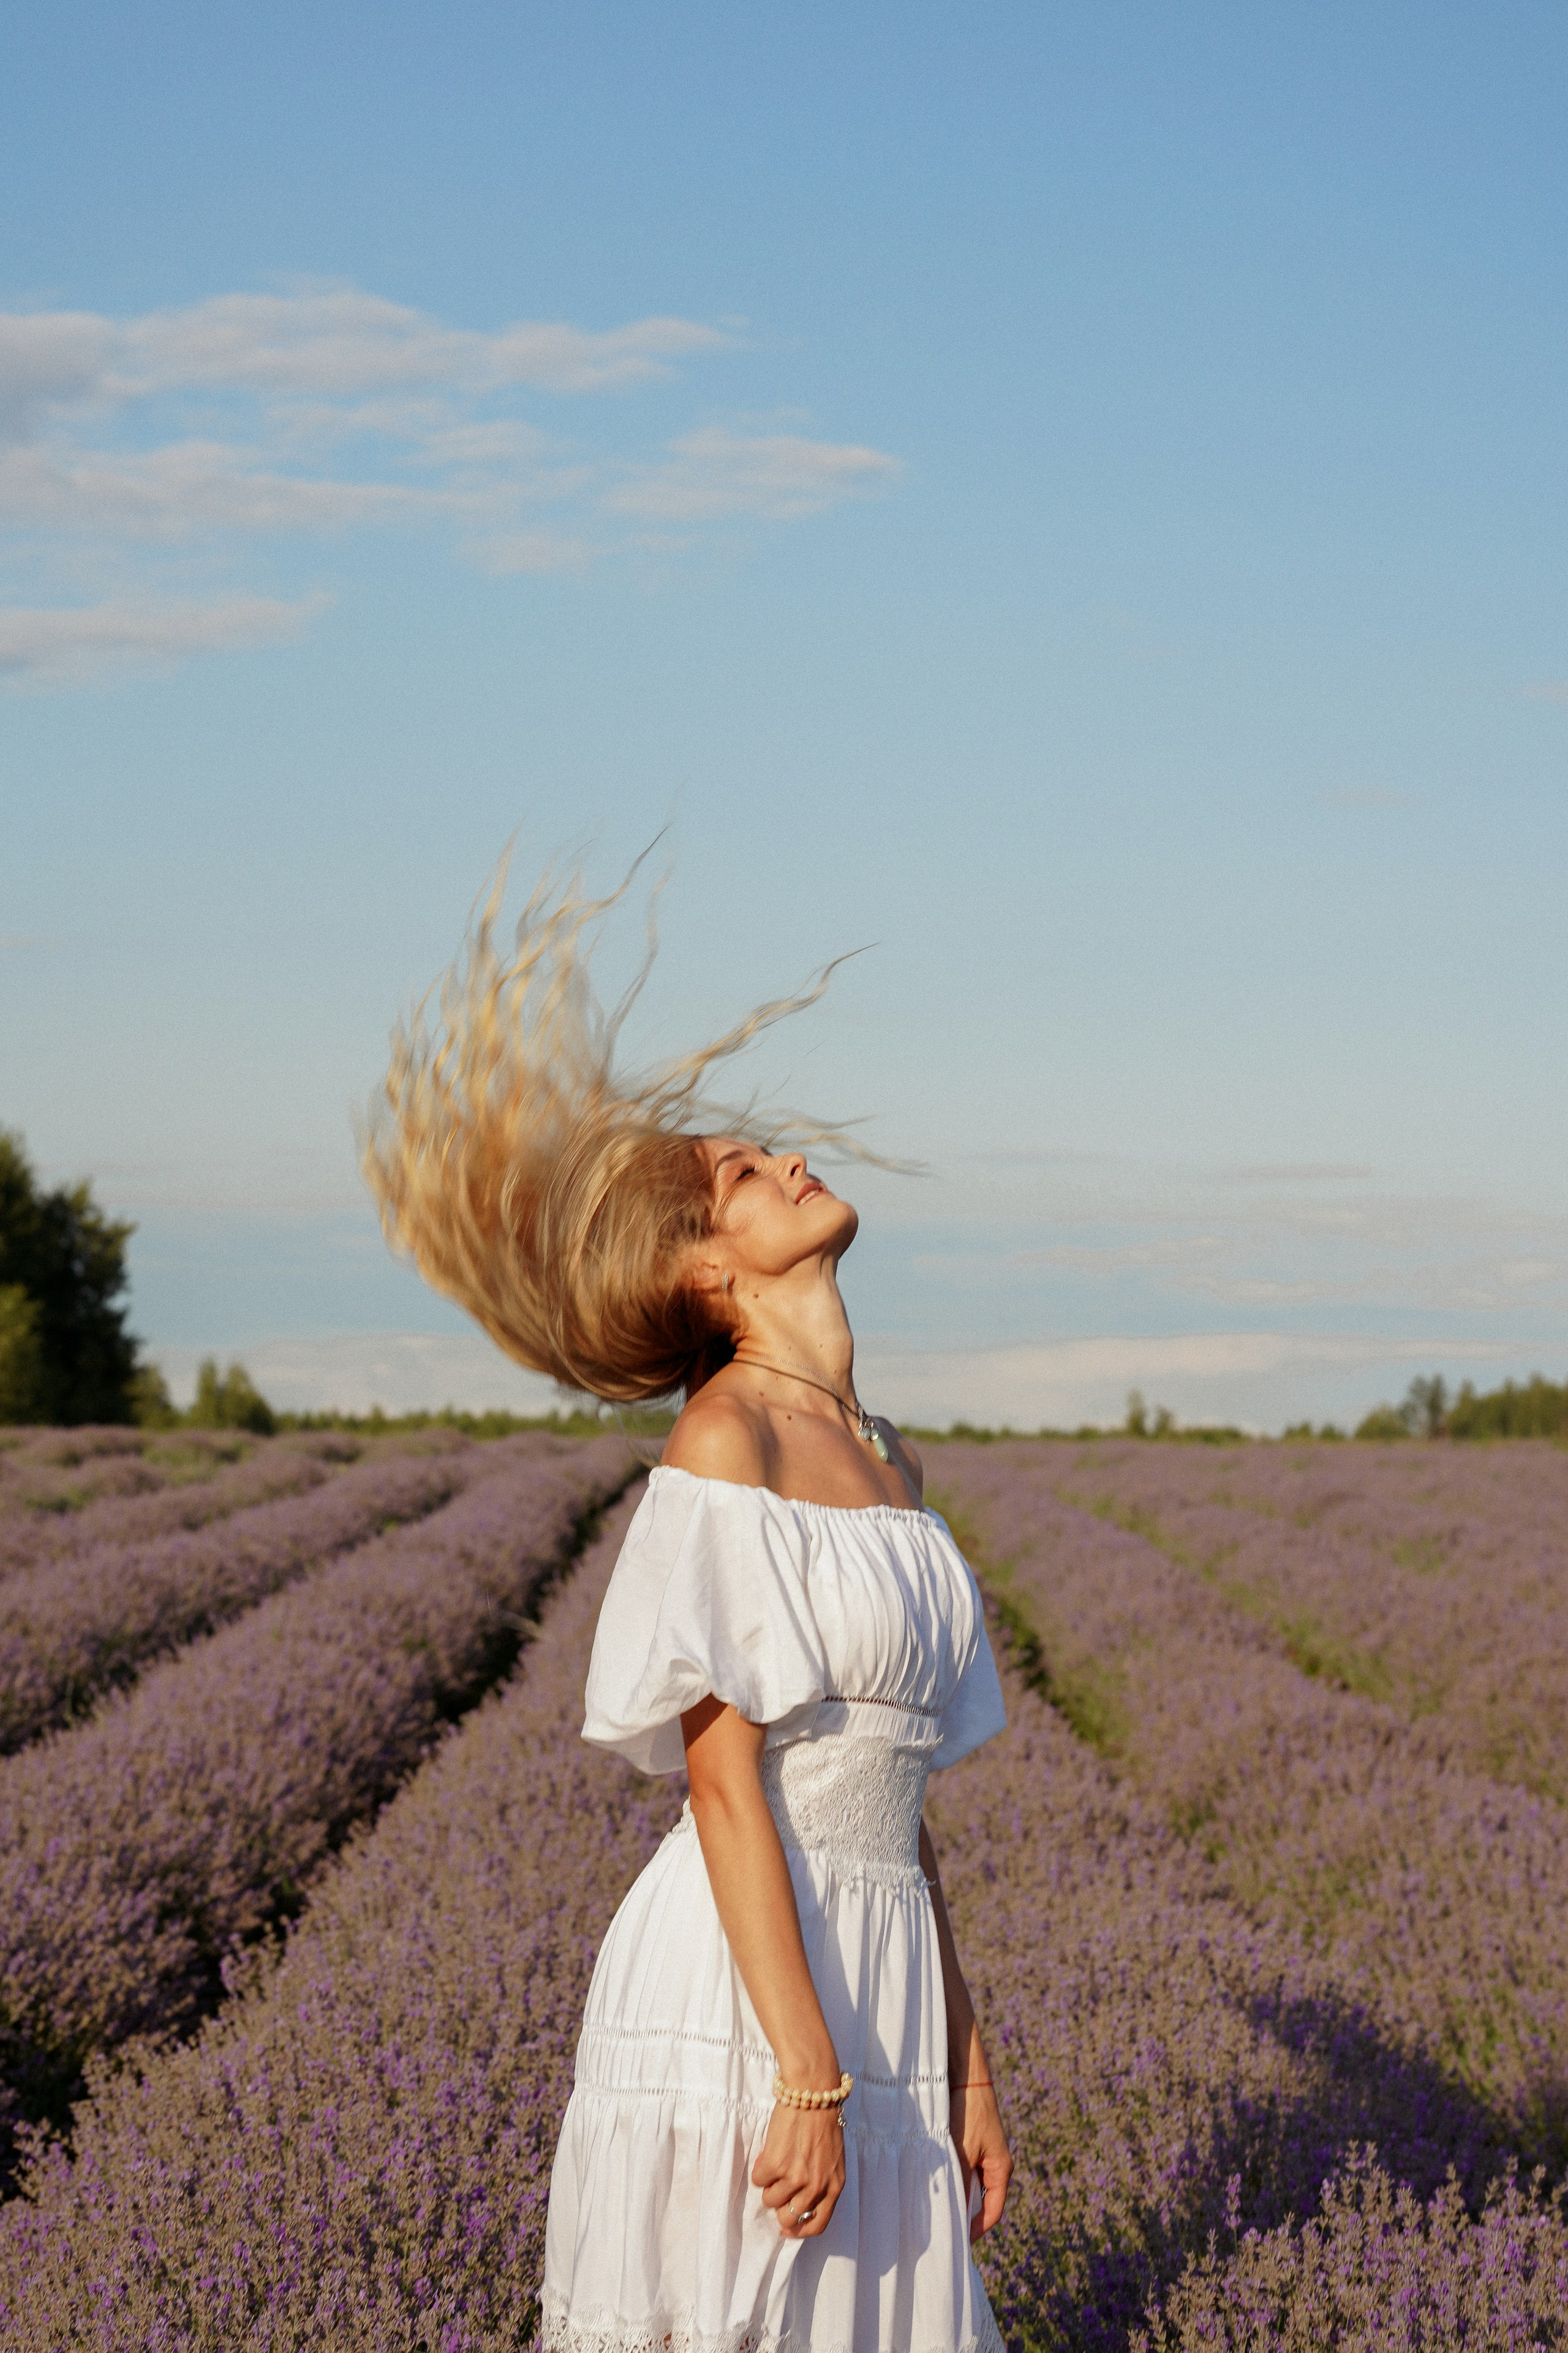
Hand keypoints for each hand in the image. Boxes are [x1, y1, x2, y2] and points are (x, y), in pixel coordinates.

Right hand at [752, 2102, 846, 2239]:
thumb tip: (797, 2201)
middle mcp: (816, 2186)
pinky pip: (758, 2180)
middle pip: (789, 2218)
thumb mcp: (832, 2159)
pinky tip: (769, 2152)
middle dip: (779, 2206)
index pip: (817, 2224)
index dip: (799, 2231)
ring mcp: (796, 2177)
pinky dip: (759, 2168)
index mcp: (834, 2186)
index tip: (786, 2229)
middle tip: (778, 2188)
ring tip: (775, 2163)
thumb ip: (821, 2182)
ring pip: (770, 2200)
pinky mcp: (776, 2164)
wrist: (813, 2092)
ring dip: (769, 2184)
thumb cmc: (822, 2121)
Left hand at [950, 2080, 1010, 2240]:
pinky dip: (953, 2178)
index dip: (976, 2230)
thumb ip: (960, 2184)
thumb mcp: (961, 2152)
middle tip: (942, 2227)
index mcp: (1001, 2170)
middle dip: (964, 2214)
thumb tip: (954, 2215)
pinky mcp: (973, 2143)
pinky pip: (964, 2170)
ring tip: (936, 2207)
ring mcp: (985, 2153)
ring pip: (971, 2186)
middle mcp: (996, 2165)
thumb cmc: (968, 2113)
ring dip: (957, 2195)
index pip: (992, 2212)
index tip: (958, 2242)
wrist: (966, 2074)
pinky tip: (935, 2181)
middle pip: (982, 2201)